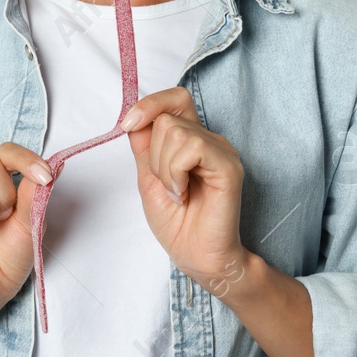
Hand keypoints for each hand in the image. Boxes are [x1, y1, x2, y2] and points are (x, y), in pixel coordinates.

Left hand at [124, 87, 249, 293]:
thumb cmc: (177, 223)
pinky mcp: (229, 166)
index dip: (149, 105)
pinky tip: (184, 193)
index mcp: (192, 139)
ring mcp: (222, 151)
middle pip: (167, 117)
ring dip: (164, 168)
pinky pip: (192, 148)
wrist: (196, 256)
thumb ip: (143, 145)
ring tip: (177, 193)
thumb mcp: (148, 177)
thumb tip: (134, 116)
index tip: (127, 124)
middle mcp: (209, 140)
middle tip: (167, 184)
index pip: (174, 99)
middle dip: (153, 154)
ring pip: (175, 132)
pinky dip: (176, 172)